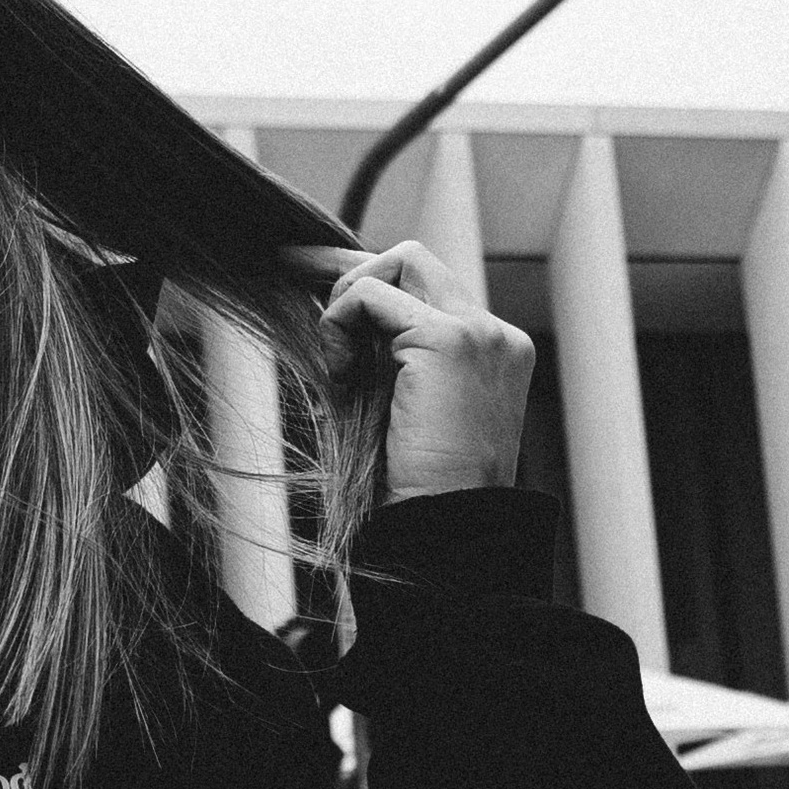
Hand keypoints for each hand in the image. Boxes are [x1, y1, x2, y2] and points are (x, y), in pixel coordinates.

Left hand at [282, 239, 534, 500]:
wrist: (444, 528)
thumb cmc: (415, 486)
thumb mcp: (400, 408)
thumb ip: (385, 360)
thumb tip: (336, 317)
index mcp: (493, 353)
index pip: (428, 289)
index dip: (370, 278)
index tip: (314, 273)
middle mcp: (495, 335)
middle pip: (416, 261)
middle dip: (348, 264)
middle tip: (292, 267)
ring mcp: (479, 333)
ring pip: (400, 262)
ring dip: (348, 299)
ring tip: (338, 362)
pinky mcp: (448, 339)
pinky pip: (371, 295)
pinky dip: (340, 321)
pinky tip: (340, 371)